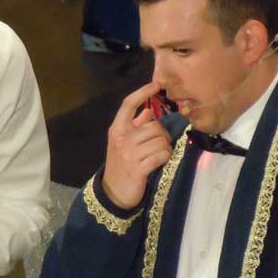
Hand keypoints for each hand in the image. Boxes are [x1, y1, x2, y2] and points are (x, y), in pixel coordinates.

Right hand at [103, 81, 172, 208]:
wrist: (113, 192)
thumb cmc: (120, 164)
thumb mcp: (122, 142)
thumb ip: (134, 126)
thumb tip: (148, 111)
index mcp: (117, 129)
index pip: (128, 104)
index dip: (143, 92)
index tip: (156, 85)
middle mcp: (122, 139)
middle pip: (154, 126)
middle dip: (162, 135)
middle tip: (158, 144)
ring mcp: (130, 154)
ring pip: (161, 141)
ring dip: (164, 148)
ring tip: (157, 155)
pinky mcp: (139, 168)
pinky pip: (162, 155)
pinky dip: (165, 158)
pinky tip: (158, 162)